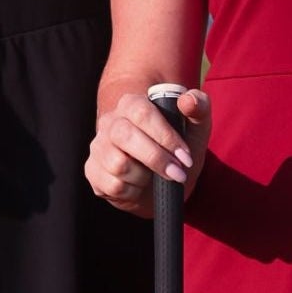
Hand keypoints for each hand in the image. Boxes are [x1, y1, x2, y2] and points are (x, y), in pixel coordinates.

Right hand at [85, 85, 210, 216]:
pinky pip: (113, 186)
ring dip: (144, 177)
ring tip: (153, 177)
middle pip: (125, 136)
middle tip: (177, 174)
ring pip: (119, 165)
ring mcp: (98, 147)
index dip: (165, 136)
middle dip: (156, 159)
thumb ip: (199, 107)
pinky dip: (133, 192)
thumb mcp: (195, 129)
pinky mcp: (92, 171)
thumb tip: (188, 100)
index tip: (185, 156)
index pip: (142, 112)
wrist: (162, 181)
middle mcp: (110, 122)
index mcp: (132, 104)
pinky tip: (138, 186)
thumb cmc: (178, 150)